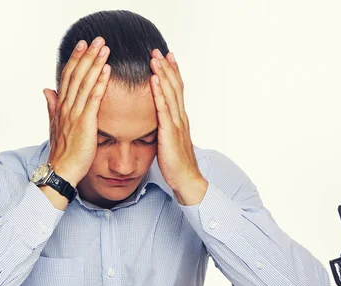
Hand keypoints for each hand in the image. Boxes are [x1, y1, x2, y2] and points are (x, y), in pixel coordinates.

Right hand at [43, 37, 110, 187]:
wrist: (62, 170)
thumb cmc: (62, 152)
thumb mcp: (54, 126)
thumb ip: (51, 106)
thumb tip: (46, 89)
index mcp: (60, 106)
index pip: (67, 77)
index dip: (75, 59)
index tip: (82, 45)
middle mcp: (66, 107)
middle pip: (76, 75)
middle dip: (86, 55)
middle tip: (96, 39)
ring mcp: (75, 114)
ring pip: (85, 83)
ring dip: (95, 63)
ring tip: (104, 48)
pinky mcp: (85, 123)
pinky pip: (93, 98)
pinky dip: (100, 83)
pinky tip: (107, 70)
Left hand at [149, 49, 207, 205]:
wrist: (187, 180)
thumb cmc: (177, 165)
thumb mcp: (170, 142)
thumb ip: (166, 129)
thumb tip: (158, 122)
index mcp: (180, 119)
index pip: (177, 91)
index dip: (172, 73)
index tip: (166, 58)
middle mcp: (180, 118)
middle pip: (174, 87)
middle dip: (166, 68)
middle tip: (158, 51)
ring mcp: (176, 124)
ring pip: (170, 93)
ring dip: (162, 74)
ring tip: (154, 59)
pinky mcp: (169, 133)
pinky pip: (163, 109)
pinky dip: (159, 93)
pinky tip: (153, 81)